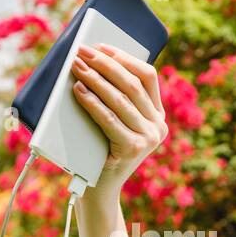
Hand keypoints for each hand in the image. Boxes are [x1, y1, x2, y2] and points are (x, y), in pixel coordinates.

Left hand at [69, 42, 168, 195]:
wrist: (98, 190)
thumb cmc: (100, 151)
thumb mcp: (113, 122)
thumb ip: (114, 99)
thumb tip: (92, 62)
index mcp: (157, 115)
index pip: (148, 76)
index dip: (124, 57)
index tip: (101, 46)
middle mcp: (158, 126)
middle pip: (132, 84)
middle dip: (105, 64)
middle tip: (82, 52)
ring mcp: (148, 139)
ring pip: (121, 100)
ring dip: (96, 79)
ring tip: (76, 67)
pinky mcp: (132, 150)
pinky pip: (110, 119)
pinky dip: (92, 103)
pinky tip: (78, 91)